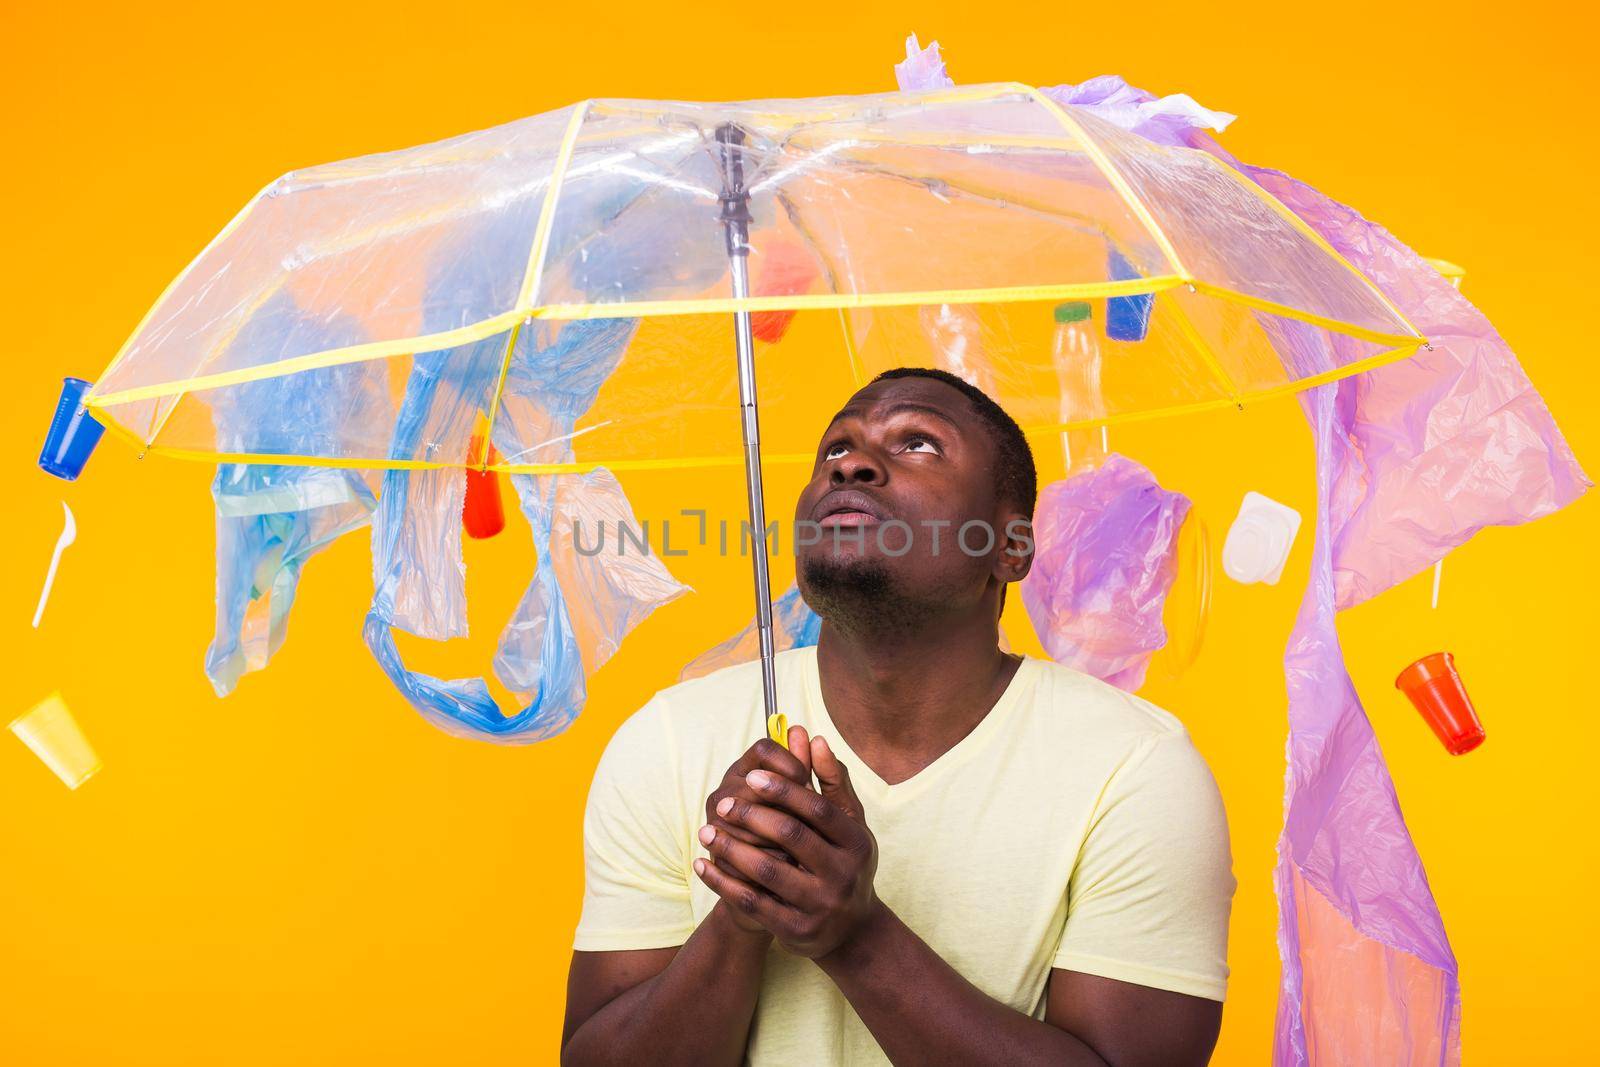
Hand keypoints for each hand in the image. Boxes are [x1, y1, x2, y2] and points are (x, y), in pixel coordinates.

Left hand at [694, 735, 877, 958]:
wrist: (850, 931)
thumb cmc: (844, 862)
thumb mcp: (848, 823)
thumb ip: (831, 780)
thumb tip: (812, 737)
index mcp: (857, 842)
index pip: (818, 808)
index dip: (784, 789)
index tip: (751, 776)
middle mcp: (843, 874)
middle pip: (792, 835)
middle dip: (752, 816)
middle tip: (721, 803)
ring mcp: (821, 906)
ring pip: (768, 871)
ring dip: (731, 849)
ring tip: (705, 832)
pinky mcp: (797, 930)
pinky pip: (752, 903)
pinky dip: (723, 884)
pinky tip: (703, 865)